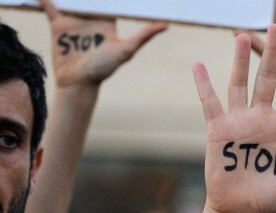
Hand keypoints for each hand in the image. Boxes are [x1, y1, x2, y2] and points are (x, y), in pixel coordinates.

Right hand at [40, 0, 165, 87]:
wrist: (79, 82)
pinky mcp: (58, 26)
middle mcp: (91, 19)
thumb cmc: (104, 68)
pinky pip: (51, 7)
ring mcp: (74, 21)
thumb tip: (166, 25)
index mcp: (107, 22)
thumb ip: (143, 36)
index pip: (111, 1)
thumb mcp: (126, 50)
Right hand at [192, 25, 275, 212]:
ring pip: (240, 83)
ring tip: (242, 35)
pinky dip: (204, 85)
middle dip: (273, 54)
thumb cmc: (272, 199)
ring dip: (241, 60)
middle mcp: (261, 119)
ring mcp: (239, 122)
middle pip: (268, 79)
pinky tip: (199, 65)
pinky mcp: (218, 131)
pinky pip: (210, 103)